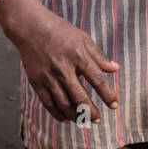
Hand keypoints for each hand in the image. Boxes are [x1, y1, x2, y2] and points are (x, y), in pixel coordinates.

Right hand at [3, 0, 118, 123]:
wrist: (31, 27)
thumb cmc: (60, 31)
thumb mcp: (83, 38)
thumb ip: (99, 56)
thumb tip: (116, 69)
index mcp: (78, 55)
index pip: (98, 80)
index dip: (108, 95)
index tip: (115, 105)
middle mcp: (64, 68)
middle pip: (81, 97)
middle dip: (91, 112)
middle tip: (98, 119)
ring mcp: (49, 77)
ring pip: (65, 104)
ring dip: (76, 116)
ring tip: (84, 121)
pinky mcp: (37, 82)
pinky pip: (49, 104)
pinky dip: (58, 114)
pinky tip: (66, 118)